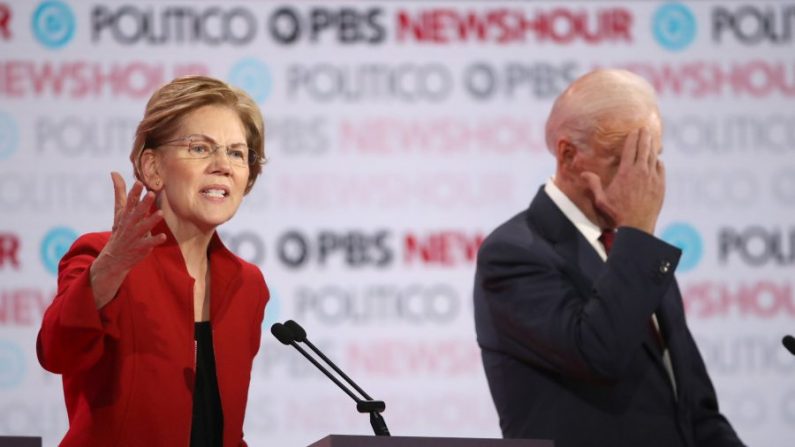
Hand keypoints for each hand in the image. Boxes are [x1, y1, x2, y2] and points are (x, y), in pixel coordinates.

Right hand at [90, 172, 165, 307]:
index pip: (129, 202)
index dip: (134, 192)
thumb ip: (120, 192)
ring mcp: (135, 236)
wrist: (114, 257)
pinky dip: (155, 240)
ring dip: (151, 220)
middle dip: (143, 204)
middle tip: (151, 194)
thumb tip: (114, 172)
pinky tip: (163, 236)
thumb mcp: (119, 211)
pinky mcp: (141, 247)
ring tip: (160, 213)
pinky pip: (149, 243)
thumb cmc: (121, 229)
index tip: (139, 182)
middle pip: (137, 212)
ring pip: (144, 227)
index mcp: (126, 215)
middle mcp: (130, 224)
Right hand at [581, 128, 664, 233]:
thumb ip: (593, 184)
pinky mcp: (661, 186)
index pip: (631, 149)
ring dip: (652, 147)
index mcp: (626, 172)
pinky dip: (658, 162)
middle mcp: (641, 172)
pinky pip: (661, 169)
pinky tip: (657, 160)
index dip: (633, 138)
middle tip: (645, 128)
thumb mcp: (601, 200)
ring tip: (651, 140)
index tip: (634, 130)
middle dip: (645, 137)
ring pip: (654, 157)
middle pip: (644, 149)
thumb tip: (583, 173)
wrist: (637, 226)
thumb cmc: (617, 214)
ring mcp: (653, 178)